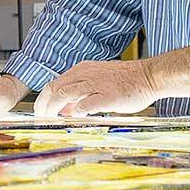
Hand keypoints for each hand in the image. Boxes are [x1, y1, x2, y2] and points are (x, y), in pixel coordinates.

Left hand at [34, 48, 189, 117]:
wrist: (149, 76)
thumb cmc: (125, 83)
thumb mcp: (97, 84)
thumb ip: (80, 95)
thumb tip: (64, 110)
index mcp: (82, 70)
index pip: (54, 83)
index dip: (43, 99)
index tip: (40, 112)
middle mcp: (85, 74)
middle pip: (55, 88)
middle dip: (43, 105)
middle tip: (40, 119)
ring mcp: (96, 83)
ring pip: (65, 93)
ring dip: (54, 108)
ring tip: (50, 120)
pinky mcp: (108, 95)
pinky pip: (87, 103)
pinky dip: (77, 111)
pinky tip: (74, 118)